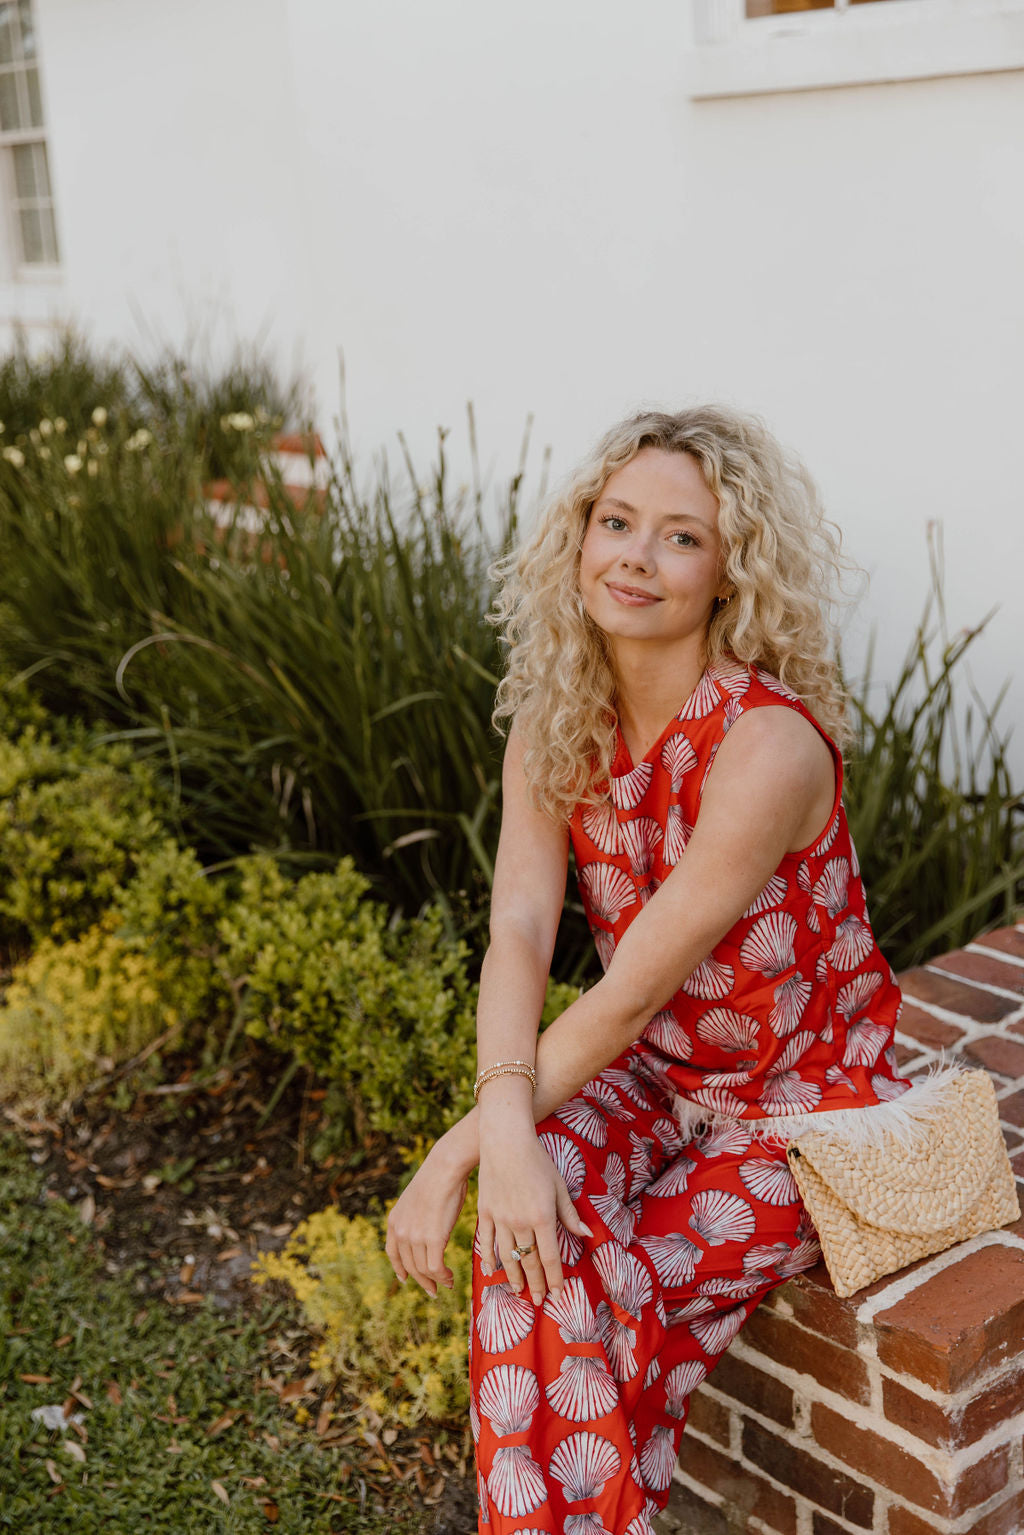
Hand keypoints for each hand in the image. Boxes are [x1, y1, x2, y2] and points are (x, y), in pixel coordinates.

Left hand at [385, 1137, 468, 1298]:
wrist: (445, 1168)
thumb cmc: (438, 1179)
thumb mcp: (417, 1200)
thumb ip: (417, 1218)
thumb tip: (427, 1229)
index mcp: (394, 1221)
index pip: (393, 1253)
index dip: (399, 1269)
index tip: (405, 1278)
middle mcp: (401, 1231)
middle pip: (409, 1267)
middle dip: (422, 1281)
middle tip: (433, 1291)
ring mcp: (415, 1236)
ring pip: (423, 1270)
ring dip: (436, 1281)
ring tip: (446, 1284)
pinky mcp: (433, 1239)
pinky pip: (436, 1268)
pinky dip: (443, 1277)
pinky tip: (450, 1278)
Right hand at [478, 1131, 591, 1306]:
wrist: (506, 1140)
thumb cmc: (538, 1160)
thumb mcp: (559, 1186)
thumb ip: (570, 1214)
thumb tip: (587, 1236)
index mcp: (542, 1217)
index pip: (549, 1257)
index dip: (554, 1279)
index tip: (557, 1295)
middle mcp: (520, 1222)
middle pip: (528, 1262)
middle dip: (536, 1284)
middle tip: (540, 1301)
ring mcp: (500, 1218)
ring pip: (507, 1256)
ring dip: (513, 1276)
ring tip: (519, 1291)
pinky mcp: (485, 1211)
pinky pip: (486, 1241)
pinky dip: (489, 1257)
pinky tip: (491, 1270)